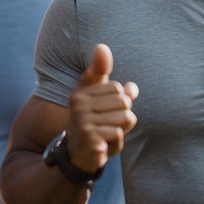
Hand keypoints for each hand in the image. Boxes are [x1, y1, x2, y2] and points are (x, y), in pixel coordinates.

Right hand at [65, 44, 137, 173]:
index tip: (104, 114)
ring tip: (105, 136)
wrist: (78, 157)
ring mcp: (83, 122)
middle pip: (124, 103)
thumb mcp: (96, 97)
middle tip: (106, 127)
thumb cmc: (92, 124)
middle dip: (123, 117)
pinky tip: (103, 146)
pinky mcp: (90, 139)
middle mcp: (79, 105)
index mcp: (81, 93)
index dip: (120, 103)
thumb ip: (101, 74)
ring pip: (125, 118)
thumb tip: (102, 47)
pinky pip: (119, 134)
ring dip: (121, 131)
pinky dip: (116, 143)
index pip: (118, 89)